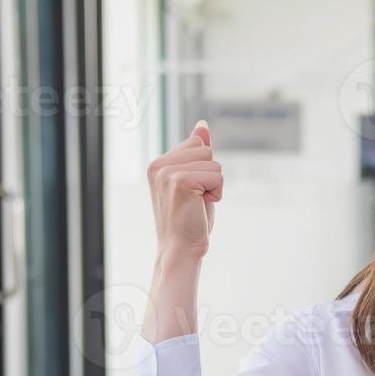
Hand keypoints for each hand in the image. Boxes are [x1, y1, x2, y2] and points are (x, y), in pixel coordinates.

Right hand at [147, 120, 222, 260]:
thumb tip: (202, 125)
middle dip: (210, 175)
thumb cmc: (189, 220)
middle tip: (195, 200)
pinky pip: (217, 175)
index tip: (190, 193)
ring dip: (214, 185)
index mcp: (158, 164)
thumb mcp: (194, 181)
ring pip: (213, 161)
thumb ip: (196, 154)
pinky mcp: (180, 180)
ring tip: (197, 204)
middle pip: (205, 149)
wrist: (180, 250)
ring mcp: (167, 172)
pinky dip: (216, 192)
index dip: (203, 170)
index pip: (196, 144)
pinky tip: (200, 207)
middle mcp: (158, 165)